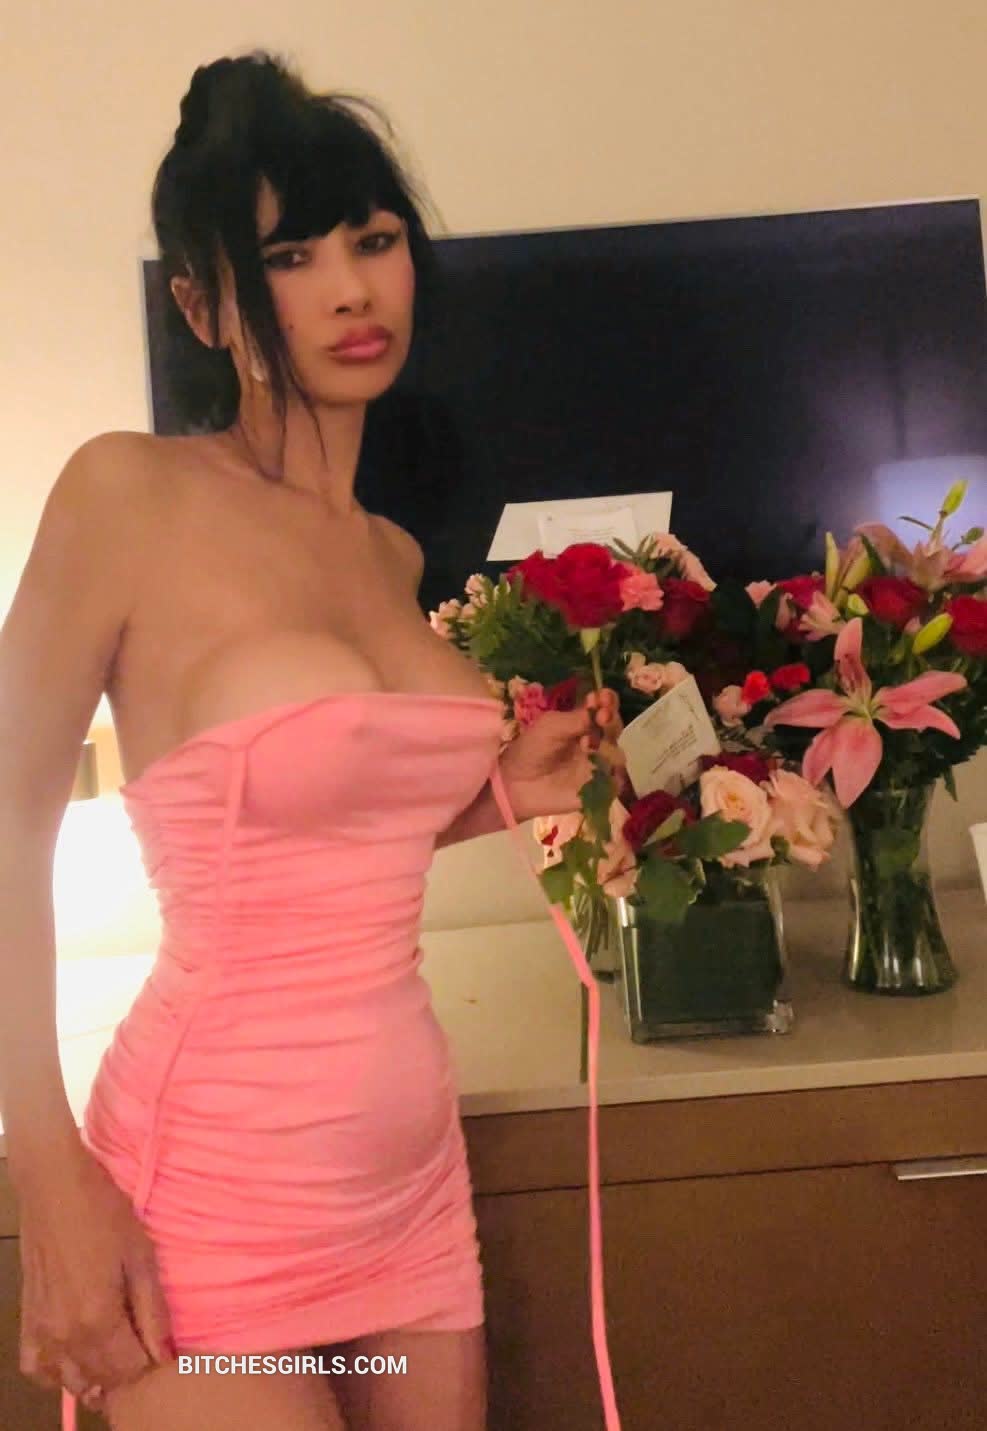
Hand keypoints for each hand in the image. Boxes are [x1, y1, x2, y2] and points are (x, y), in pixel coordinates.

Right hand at [17, 1141, 175, 1408]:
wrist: (55, 1187)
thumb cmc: (104, 1213)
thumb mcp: (141, 1257)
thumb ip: (153, 1312)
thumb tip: (166, 1354)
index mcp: (98, 1319)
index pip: (130, 1371)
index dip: (152, 1363)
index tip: (162, 1345)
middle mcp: (65, 1336)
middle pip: (102, 1380)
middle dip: (128, 1370)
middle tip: (142, 1341)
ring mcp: (41, 1331)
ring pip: (71, 1380)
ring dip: (96, 1376)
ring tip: (116, 1349)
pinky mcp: (27, 1321)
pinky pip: (37, 1368)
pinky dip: (58, 1372)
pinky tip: (76, 1355)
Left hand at [499, 686, 629, 819]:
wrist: (517, 783)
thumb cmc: (531, 749)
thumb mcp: (551, 726)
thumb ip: (577, 718)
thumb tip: (602, 709)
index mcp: (584, 723)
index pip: (605, 708)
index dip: (608, 701)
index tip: (603, 697)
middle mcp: (595, 742)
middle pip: (614, 728)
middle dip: (611, 719)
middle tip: (602, 715)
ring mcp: (598, 765)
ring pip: (617, 752)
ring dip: (607, 744)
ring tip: (588, 742)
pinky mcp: (599, 788)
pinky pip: (615, 780)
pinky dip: (610, 771)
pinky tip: (596, 765)